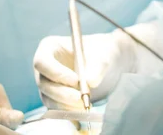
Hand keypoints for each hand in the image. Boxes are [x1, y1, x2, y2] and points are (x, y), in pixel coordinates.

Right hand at [34, 23, 162, 109]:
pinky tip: (84, 113)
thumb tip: (89, 83)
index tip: (75, 80)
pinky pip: (59, 110)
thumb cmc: (112, 50)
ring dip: (67, 104)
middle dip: (62, 92)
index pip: (42, 60)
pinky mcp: (60, 100)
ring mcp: (52, 84)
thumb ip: (99, 64)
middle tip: (83, 98)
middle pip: (43, 83)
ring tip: (87, 104)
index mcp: (52, 47)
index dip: (54, 72)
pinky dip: (69, 113)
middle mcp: (47, 66)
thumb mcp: (108, 53)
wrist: (120, 64)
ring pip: (50, 99)